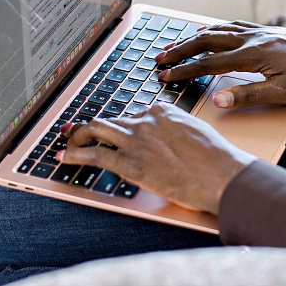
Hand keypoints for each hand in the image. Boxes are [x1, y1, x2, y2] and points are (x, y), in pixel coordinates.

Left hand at [58, 104, 255, 213]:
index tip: (116, 132)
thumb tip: (170, 143)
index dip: (123, 126)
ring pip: (96, 130)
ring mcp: (135, 140)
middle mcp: (146, 121)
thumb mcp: (197, 134)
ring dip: (77, 135)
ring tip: (67, 141)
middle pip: (110, 120)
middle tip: (75, 130)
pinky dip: (74, 155)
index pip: (135, 115)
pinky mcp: (129, 163)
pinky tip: (63, 158)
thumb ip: (177, 133)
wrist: (222, 174)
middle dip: (90, 125)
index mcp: (163, 112)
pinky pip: (93, 154)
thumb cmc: (217, 160)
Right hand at [154, 22, 285, 108]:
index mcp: (253, 55)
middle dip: (180, 49)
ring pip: (218, 29)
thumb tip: (218, 100)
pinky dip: (216, 28)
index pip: (209, 63)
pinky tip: (212, 31)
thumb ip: (249, 96)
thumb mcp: (284, 94)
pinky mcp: (268, 31)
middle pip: (207, 40)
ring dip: (194, 37)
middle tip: (159, 58)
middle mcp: (252, 38)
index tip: (165, 76)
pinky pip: (234, 25)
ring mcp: (260, 32)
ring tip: (177, 45)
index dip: (185, 71)